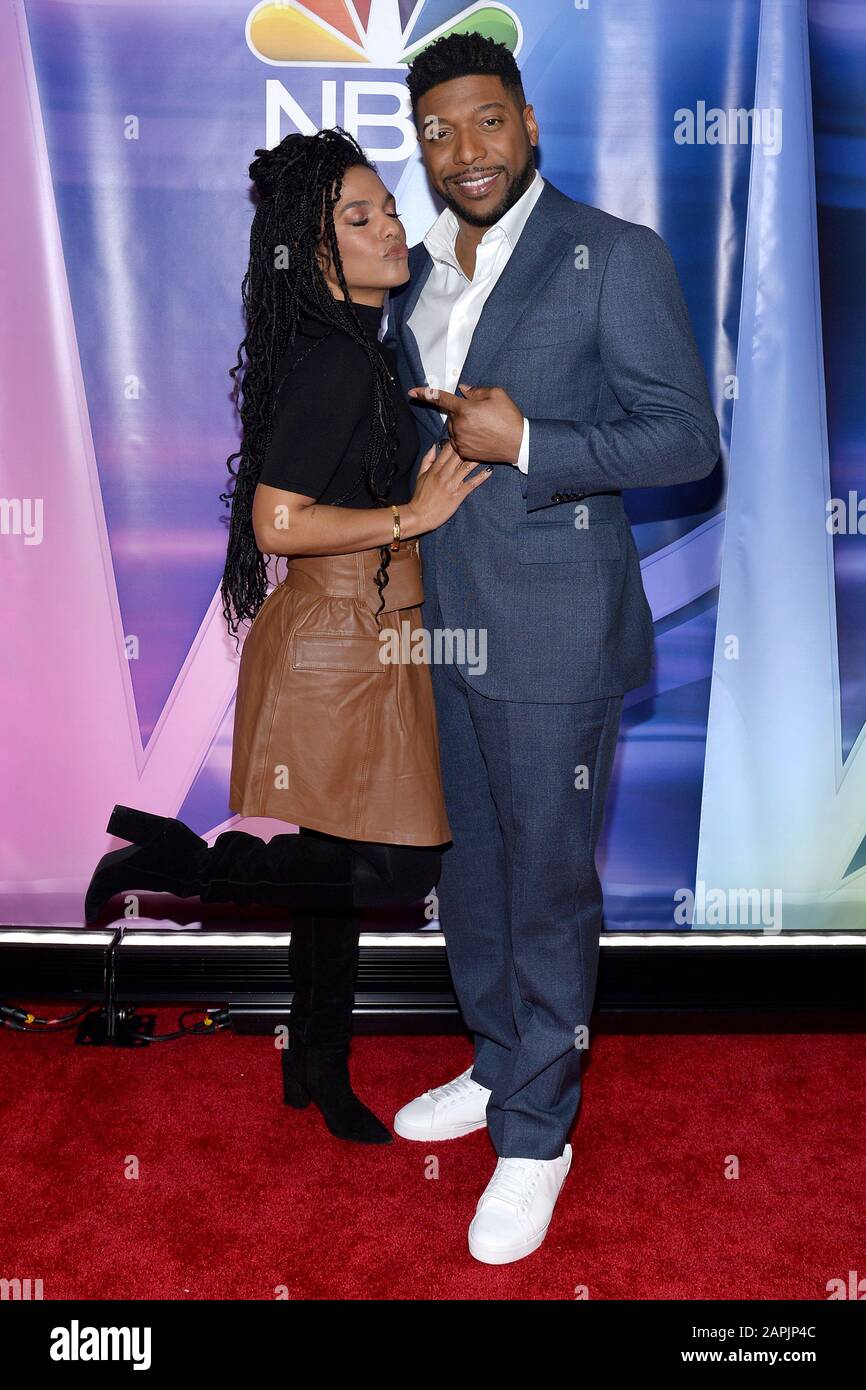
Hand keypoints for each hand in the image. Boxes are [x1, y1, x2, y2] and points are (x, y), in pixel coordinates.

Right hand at [405, 438, 492, 534]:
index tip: (465, 435)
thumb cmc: (420, 497)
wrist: (419, 515)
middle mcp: (444, 474)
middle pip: (459, 455)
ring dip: (478, 459)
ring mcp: (452, 484)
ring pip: (466, 467)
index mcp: (435, 468)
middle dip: (469, 447)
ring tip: (487, 452)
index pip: (447, 450)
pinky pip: (471, 483)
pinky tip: (489, 471)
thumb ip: (427, 460)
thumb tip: (434, 446)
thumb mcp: (420, 475)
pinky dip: (481, 477)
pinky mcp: (458, 495)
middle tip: (481, 440)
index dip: (457, 440)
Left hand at [407, 382, 523, 463]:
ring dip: (463, 425)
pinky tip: (480, 437)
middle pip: (452, 415)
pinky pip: (458, 441)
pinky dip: (466, 437)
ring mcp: (460, 441)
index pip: (440, 398)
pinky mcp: (464, 452)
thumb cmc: (510, 418)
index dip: (425, 393)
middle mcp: (459, 426)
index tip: (412, 392)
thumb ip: (476, 390)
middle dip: (462, 412)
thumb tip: (463, 390)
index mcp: (465, 409)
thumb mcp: (496, 394)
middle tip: (481, 415)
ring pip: (454, 429)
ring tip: (483, 427)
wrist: (519, 443)